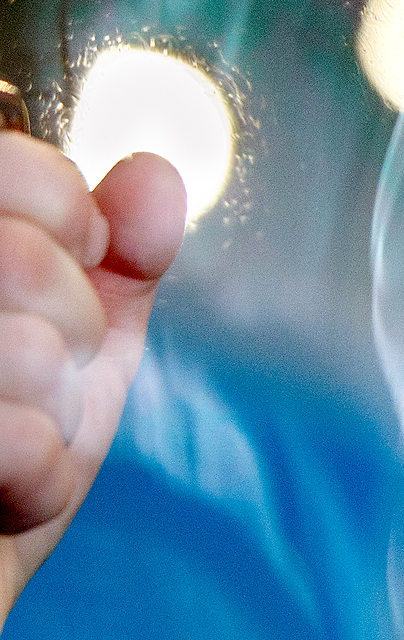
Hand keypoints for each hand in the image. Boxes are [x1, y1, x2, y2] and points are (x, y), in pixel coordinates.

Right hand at [0, 130, 185, 619]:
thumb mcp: (69, 355)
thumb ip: (111, 261)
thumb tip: (154, 175)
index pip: (13, 164)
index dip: (68, 222)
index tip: (59, 276)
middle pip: (28, 259)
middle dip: (68, 334)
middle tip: (31, 382)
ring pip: (25, 346)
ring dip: (47, 416)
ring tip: (9, 441)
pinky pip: (11, 437)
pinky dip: (28, 475)